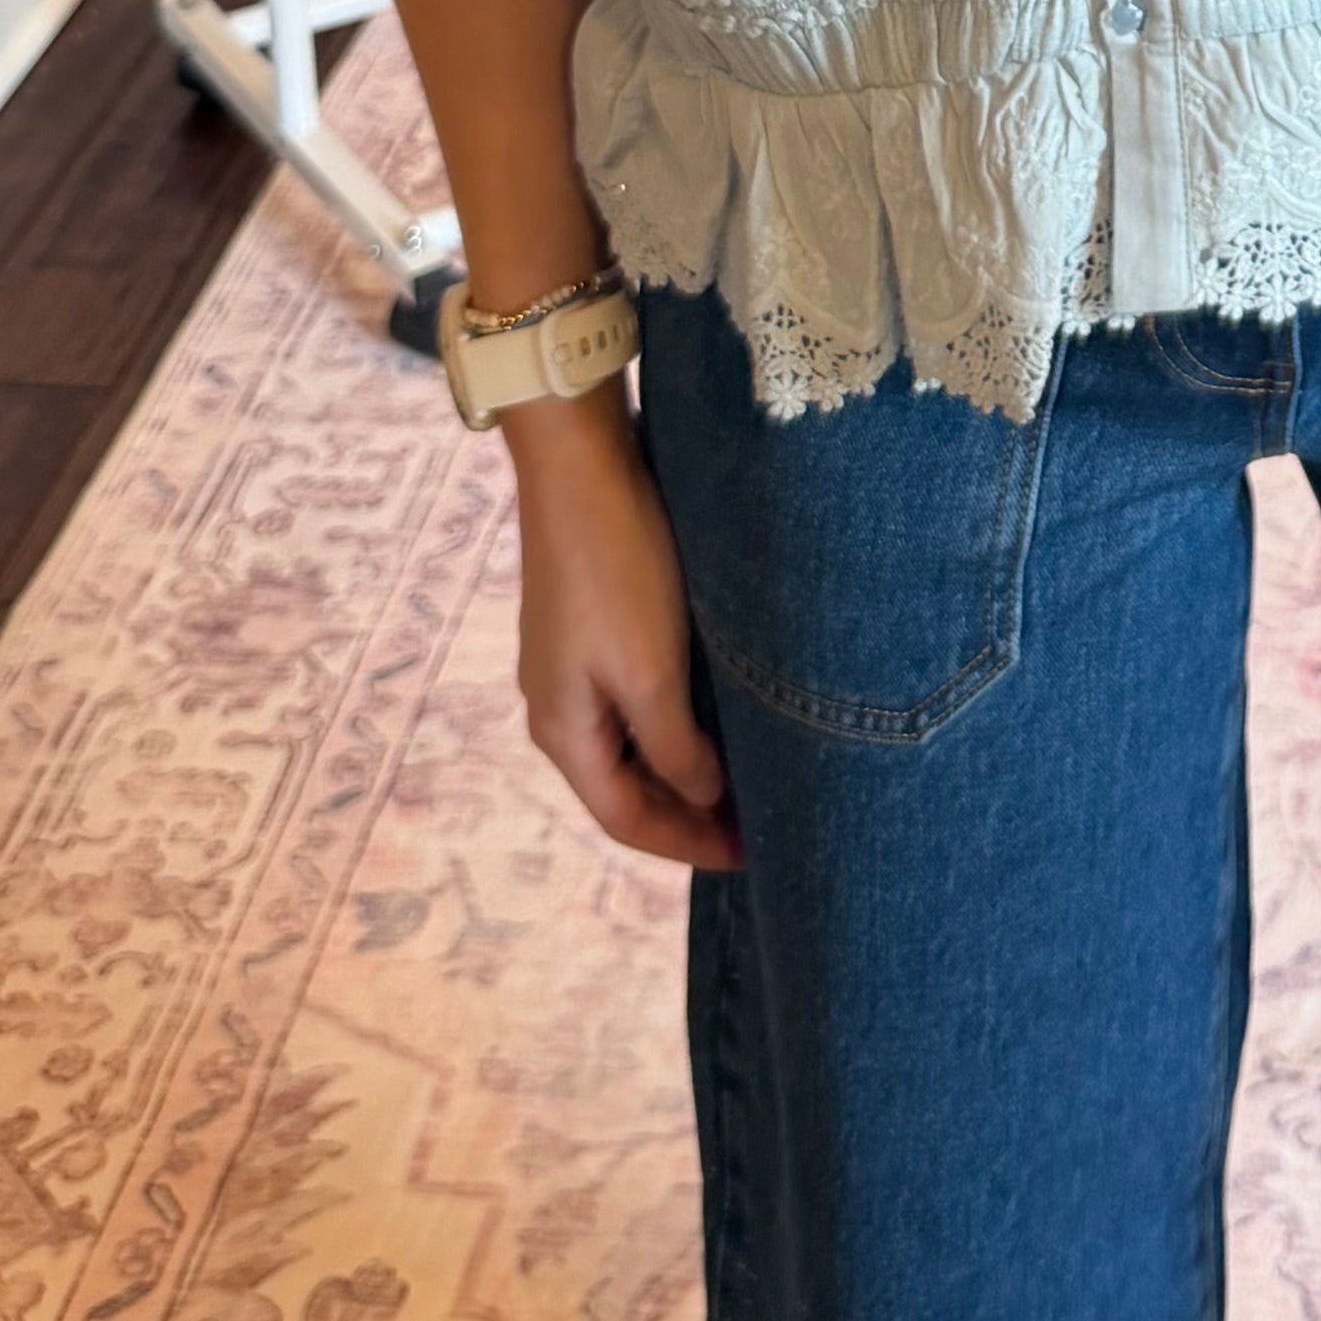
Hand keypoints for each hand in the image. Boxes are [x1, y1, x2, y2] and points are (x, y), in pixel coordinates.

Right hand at [503, 390, 741, 872]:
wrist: (579, 461)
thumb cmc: (616, 566)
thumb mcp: (651, 669)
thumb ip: (676, 744)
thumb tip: (703, 797)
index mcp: (562, 730)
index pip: (626, 819)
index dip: (687, 845)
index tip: (752, 859)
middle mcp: (559, 705)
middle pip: (626, 787)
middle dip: (689, 815)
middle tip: (761, 829)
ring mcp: (570, 663)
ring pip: (633, 743)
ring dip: (686, 769)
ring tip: (748, 783)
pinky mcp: (591, 623)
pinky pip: (635, 700)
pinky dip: (676, 724)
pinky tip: (718, 717)